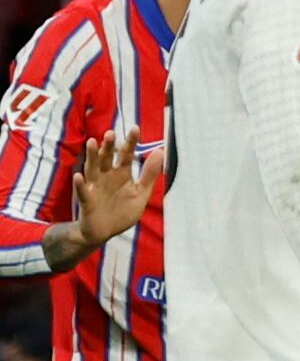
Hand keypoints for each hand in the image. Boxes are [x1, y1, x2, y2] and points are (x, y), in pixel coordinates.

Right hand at [72, 130, 155, 249]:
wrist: (104, 232)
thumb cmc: (122, 210)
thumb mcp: (140, 193)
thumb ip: (149, 174)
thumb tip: (161, 151)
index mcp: (121, 174)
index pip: (126, 155)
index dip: (130, 143)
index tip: (136, 128)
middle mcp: (106, 176)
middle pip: (106, 158)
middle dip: (108, 146)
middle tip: (111, 133)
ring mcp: (95, 187)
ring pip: (92, 169)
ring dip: (92, 156)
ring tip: (92, 143)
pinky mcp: (86, 201)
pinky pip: (82, 192)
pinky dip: (80, 185)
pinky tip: (78, 177)